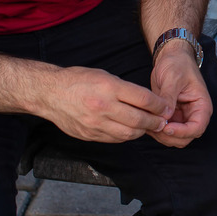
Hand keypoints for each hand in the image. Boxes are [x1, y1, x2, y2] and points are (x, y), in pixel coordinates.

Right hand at [43, 66, 170, 143]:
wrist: (50, 93)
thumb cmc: (78, 80)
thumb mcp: (105, 76)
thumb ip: (125, 89)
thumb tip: (147, 102)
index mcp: (109, 87)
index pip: (144, 99)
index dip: (159, 106)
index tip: (166, 108)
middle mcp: (103, 106)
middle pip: (139, 120)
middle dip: (155, 122)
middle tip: (162, 121)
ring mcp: (95, 123)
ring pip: (128, 134)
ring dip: (142, 131)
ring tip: (148, 126)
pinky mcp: (89, 135)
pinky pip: (114, 139)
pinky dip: (126, 136)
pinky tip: (130, 130)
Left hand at [149, 40, 212, 146]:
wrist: (171, 56)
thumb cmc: (177, 63)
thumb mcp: (173, 77)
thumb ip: (169, 97)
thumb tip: (164, 116)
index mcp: (202, 105)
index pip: (197, 128)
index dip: (182, 132)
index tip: (166, 127)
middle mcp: (193, 114)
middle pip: (185, 138)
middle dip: (169, 136)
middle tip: (153, 125)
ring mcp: (181, 117)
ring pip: (173, 138)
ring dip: (160, 134)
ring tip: (147, 120)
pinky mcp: (170, 117)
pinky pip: (163, 130)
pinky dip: (155, 129)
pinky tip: (145, 119)